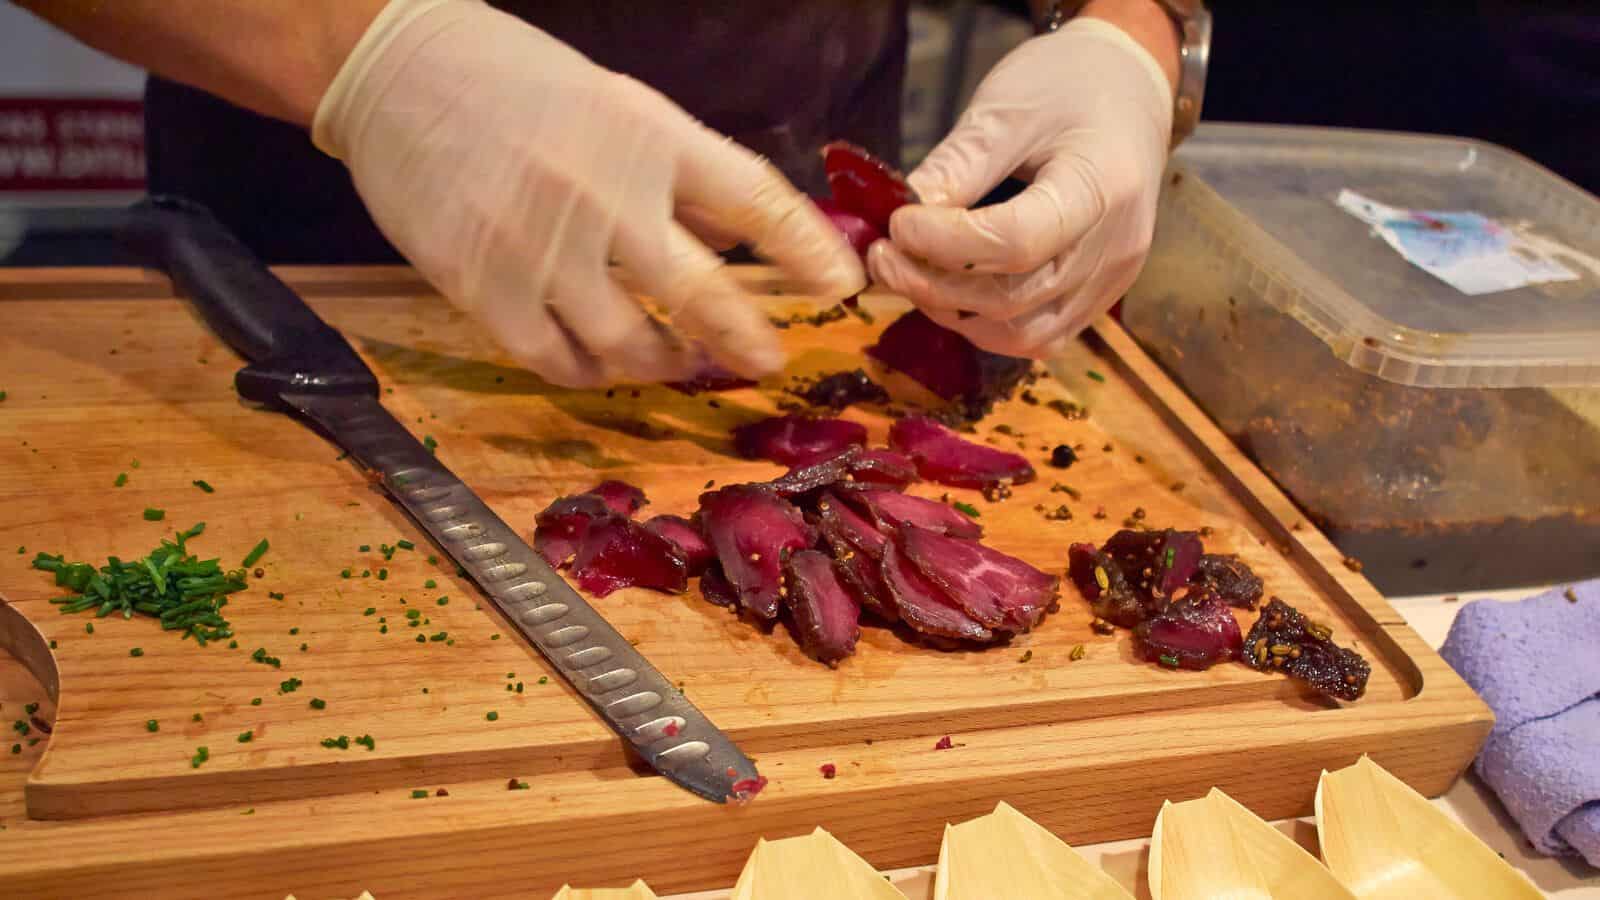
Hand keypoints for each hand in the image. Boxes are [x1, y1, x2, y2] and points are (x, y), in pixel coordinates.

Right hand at [314, 0, 863, 386]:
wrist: (399, 75)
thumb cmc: (521, 86)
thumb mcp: (619, 107)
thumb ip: (680, 178)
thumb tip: (741, 241)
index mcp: (649, 138)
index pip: (753, 199)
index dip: (805, 249)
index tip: (841, 284)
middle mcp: (604, 196)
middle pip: (701, 294)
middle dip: (746, 339)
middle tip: (768, 360)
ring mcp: (541, 249)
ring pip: (630, 345)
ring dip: (666, 362)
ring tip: (675, 358)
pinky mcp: (484, 289)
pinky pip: (557, 360)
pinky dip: (590, 371)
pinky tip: (600, 359)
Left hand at [868, 17, 1173, 357]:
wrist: (1129, 89)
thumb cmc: (1066, 85)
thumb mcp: (1003, 111)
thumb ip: (954, 170)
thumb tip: (896, 224)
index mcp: (1100, 186)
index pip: (1015, 242)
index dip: (945, 244)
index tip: (896, 224)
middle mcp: (1114, 247)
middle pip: (1013, 299)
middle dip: (934, 285)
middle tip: (882, 255)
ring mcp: (1110, 281)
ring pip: (1022, 333)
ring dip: (954, 312)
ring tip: (911, 272)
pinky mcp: (1099, 297)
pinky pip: (1038, 335)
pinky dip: (985, 323)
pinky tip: (951, 288)